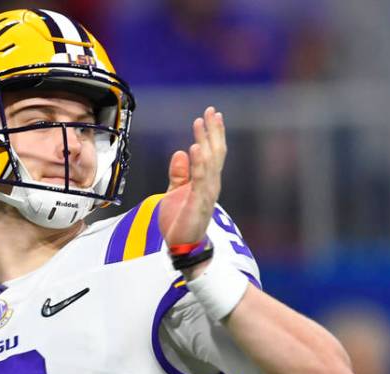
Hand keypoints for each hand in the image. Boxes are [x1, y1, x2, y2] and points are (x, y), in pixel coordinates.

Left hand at [157, 107, 225, 247]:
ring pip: (210, 163)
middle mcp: (210, 185)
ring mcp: (206, 194)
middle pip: (215, 153)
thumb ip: (179, 174)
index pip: (212, 153)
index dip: (211, 134)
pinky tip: (195, 149)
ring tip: (202, 124)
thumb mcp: (174, 192)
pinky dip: (198, 164)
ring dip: (206, 142)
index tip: (209, 115)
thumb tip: (180, 152)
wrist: (181, 247)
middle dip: (213, 132)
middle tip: (211, 111)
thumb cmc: (180, 221)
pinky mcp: (198, 203)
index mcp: (206, 181)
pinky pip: (200, 180)